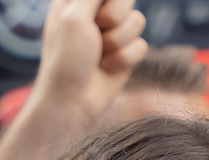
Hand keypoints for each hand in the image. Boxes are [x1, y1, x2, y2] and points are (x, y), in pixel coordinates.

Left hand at [31, 0, 147, 122]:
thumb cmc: (66, 58)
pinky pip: (141, 46)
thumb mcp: (75, 16)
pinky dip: (125, 59)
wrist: (73, 101)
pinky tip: (107, 69)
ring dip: (118, 42)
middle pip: (127, 0)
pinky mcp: (125, 56)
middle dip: (116, 17)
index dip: (111, 1)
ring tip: (99, 56)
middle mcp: (97, 14)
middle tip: (97, 30)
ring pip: (137, 22)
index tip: (97, 15)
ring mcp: (113, 35)